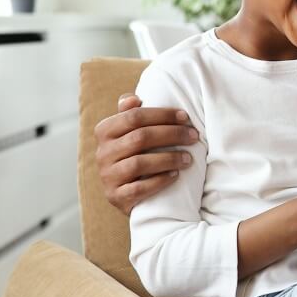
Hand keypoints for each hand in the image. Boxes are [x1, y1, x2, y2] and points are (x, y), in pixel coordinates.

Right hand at [94, 94, 199, 213]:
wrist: (126, 191)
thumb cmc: (135, 152)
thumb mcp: (129, 131)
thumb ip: (130, 113)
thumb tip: (133, 99)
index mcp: (104, 131)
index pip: (133, 116)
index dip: (162, 115)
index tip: (185, 117)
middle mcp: (102, 153)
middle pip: (140, 138)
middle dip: (172, 135)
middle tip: (194, 136)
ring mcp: (107, 176)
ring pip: (139, 163)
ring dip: (169, 159)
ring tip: (188, 158)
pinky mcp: (115, 197)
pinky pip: (138, 189)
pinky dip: (159, 181)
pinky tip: (176, 175)